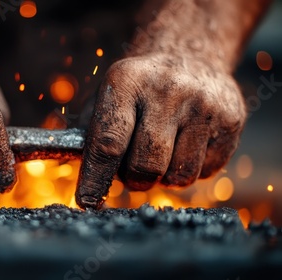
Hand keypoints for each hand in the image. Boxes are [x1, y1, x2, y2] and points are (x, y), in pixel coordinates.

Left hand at [76, 53, 245, 208]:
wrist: (189, 55)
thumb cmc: (137, 88)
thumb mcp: (107, 96)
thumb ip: (90, 135)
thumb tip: (84, 181)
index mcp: (126, 80)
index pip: (108, 142)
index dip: (96, 178)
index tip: (87, 201)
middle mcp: (168, 90)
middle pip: (145, 166)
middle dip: (133, 179)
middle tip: (131, 169)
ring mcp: (204, 104)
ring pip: (177, 176)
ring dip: (162, 176)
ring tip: (160, 150)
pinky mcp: (232, 120)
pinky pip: (204, 172)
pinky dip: (187, 169)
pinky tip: (184, 144)